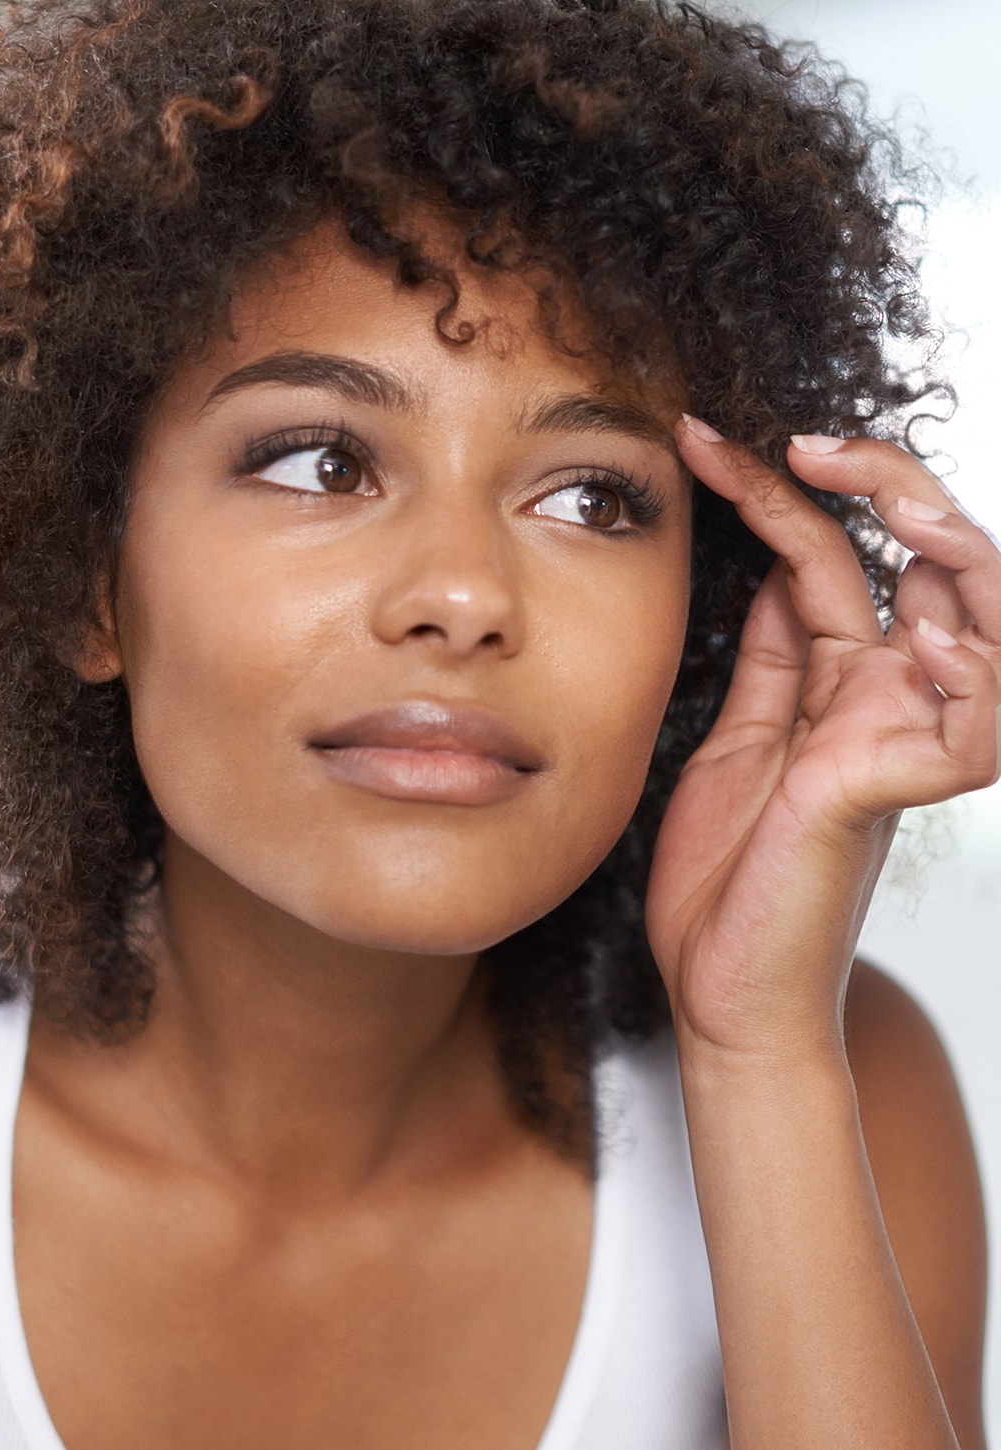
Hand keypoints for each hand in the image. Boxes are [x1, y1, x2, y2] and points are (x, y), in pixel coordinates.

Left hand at [645, 420, 1000, 1061]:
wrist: (721, 991)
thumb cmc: (728, 875)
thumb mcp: (737, 735)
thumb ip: (769, 656)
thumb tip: (772, 565)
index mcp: (839, 680)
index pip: (827, 555)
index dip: (775, 489)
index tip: (700, 438)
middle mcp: (883, 699)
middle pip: (926, 563)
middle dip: (883, 485)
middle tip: (802, 440)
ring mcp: (898, 742)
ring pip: (981, 622)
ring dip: (950, 549)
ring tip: (885, 499)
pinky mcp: (892, 794)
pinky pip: (968, 725)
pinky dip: (963, 671)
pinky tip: (920, 630)